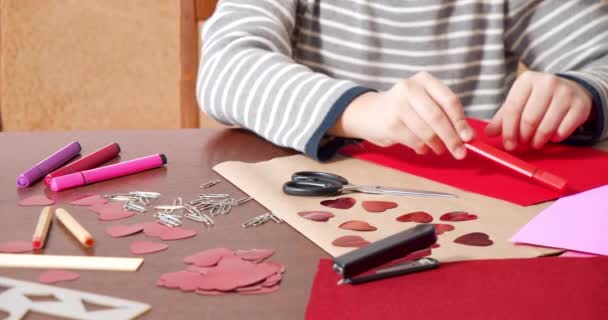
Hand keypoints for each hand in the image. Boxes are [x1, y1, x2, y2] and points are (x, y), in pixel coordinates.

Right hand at [329, 72, 473, 158]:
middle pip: (438, 117)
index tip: (468, 138)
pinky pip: (414, 141)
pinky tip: (422, 147)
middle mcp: (410, 88)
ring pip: (426, 131)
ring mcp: (397, 105)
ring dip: (437, 145)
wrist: (369, 113)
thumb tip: (467, 136)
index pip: (449, 100)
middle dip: (451, 138)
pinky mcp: (390, 123)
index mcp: (424, 80)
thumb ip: (446, 115)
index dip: (460, 121)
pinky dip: (422, 148)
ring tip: (438, 149)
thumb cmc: (404, 109)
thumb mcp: (425, 103)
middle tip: (460, 152)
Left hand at [485, 71, 592, 149]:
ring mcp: (566, 93)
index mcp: (527, 80)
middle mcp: (547, 82)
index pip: (513, 108)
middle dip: (523, 137)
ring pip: (546, 128)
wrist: (570, 90)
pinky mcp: (580, 106)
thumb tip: (488, 133)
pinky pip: (563, 131)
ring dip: (537, 141)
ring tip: (534, 143)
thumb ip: (502, 118)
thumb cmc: (537, 99)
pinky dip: (555, 138)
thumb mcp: (518, 102)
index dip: (508, 130)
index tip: (508, 145)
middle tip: (522, 144)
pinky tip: (552, 135)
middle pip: (529, 120)